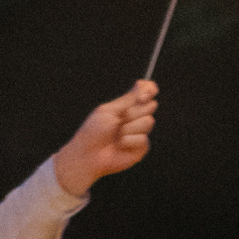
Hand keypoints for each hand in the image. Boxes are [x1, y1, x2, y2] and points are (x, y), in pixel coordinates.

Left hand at [53, 82, 157, 197]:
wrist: (88, 154)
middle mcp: (135, 118)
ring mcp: (140, 132)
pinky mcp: (141, 147)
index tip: (147, 91)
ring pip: (148, 122)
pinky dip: (128, 141)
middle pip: (150, 106)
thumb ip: (128, 99)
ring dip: (129, 128)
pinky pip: (143, 139)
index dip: (149, 89)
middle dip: (134, 111)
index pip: (146, 92)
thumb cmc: (94, 132)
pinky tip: (120, 146)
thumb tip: (142, 84)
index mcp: (127, 106)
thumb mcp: (109, 110)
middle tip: (119, 120)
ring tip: (117, 136)